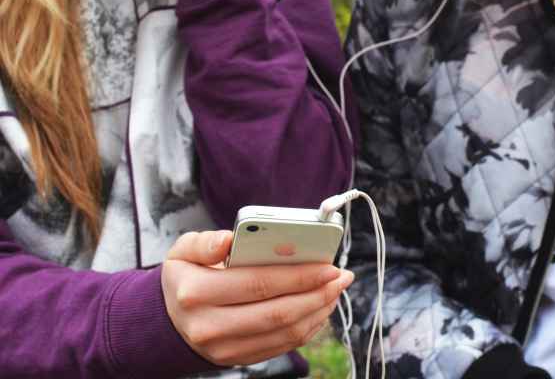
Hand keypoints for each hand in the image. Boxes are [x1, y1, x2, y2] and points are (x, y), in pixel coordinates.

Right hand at [161, 230, 353, 365]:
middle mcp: (209, 326)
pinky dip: (307, 327)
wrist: (171, 318)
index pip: (257, 283)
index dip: (297, 275)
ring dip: (318, 311)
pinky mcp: (238, 359)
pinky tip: (319, 307)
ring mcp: (225, 349)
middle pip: (277, 312)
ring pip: (284, 332)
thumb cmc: (184, 276)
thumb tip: (229, 239)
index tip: (327, 264)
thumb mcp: (182, 250)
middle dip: (317, 293)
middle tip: (341, 276)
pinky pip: (282, 346)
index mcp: (196, 292)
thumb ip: (204, 243)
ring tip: (335, 289)